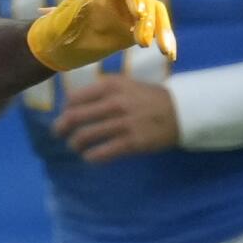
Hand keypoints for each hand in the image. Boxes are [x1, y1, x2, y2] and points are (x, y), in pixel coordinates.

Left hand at [27, 0, 177, 73]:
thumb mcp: (61, 21)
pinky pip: (157, 29)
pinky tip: (169, 55)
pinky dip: (164, 40)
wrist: (56, 47)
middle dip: (148, 20)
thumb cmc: (55, 31)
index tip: (136, 12)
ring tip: (163, 51)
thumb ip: (76, 8)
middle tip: (143, 42)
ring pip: (156, 13)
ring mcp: (131, 11)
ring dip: (162, 30)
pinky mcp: (137, 28)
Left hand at [51, 76, 179, 162]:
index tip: (66, 116)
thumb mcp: (127, 86)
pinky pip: (101, 153)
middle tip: (59, 134)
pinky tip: (90, 157)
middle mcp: (116, 103)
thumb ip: (102, 92)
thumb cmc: (149, 99)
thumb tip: (71, 105)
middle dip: (60, 128)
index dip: (65, 110)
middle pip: (74, 118)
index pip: (74, 98)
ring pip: (84, 137)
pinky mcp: (132, 142)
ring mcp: (124, 123)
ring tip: (76, 146)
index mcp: (113, 86)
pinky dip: (90, 157)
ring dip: (74, 144)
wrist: (183, 111)